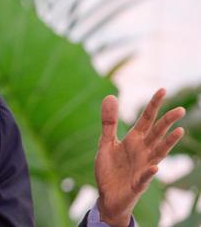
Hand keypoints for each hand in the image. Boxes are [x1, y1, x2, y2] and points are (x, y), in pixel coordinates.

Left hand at [95, 88, 185, 226]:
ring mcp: (142, 167)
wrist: (107, 196)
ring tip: (179, 131)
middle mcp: (142, 152)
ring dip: (168, 143)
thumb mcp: (105, 143)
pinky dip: (149, 173)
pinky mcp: (137, 184)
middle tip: (180, 109)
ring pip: (158, 153)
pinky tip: (154, 168)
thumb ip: (108, 122)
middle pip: (157, 134)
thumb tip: (110, 96)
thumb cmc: (109, 169)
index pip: (146, 120)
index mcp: (134, 140)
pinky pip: (144, 178)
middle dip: (167, 122)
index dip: (153, 105)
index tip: (162, 89)